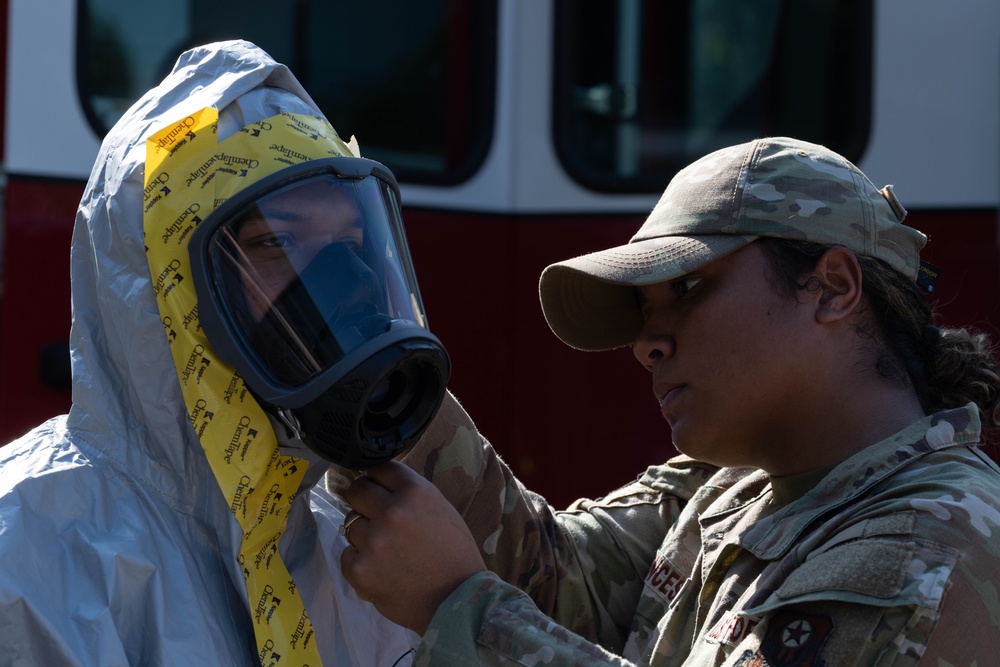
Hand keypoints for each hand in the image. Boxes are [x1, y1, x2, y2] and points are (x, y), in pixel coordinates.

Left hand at [340, 460, 486, 633]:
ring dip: (364, 534)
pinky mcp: (359, 569)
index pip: (378, 467)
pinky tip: (381, 569)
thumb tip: (376, 480)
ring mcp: (372, 541)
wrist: (457, 600)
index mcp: (414, 491)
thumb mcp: (439, 508)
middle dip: (364, 500)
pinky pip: (346, 554)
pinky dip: (360, 561)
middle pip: (356, 490)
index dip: (377, 478)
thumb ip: (408, 492)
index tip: (378, 487)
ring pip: (350, 524)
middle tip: (377, 517)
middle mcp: (391, 511)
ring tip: (387, 550)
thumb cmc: (454, 552)